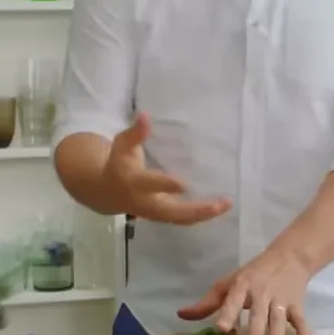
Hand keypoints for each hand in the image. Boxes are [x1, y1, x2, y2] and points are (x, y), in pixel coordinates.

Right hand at [105, 113, 230, 223]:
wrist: (106, 193)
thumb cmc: (118, 163)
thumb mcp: (122, 145)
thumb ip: (136, 133)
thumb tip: (145, 115)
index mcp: (134, 182)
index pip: (150, 184)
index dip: (165, 185)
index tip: (183, 184)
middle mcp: (146, 202)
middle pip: (172, 211)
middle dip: (196, 209)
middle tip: (219, 203)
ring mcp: (156, 213)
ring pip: (181, 219)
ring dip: (204, 214)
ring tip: (227, 204)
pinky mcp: (164, 216)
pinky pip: (184, 219)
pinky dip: (202, 215)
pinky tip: (221, 206)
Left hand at [176, 246, 312, 334]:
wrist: (289, 256)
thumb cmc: (253, 274)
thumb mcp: (230, 282)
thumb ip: (208, 302)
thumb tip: (180, 315)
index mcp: (243, 286)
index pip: (234, 300)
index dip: (228, 314)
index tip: (221, 330)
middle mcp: (262, 293)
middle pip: (259, 314)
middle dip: (255, 332)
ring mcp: (281, 299)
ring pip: (279, 320)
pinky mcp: (297, 304)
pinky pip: (301, 320)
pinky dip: (306, 333)